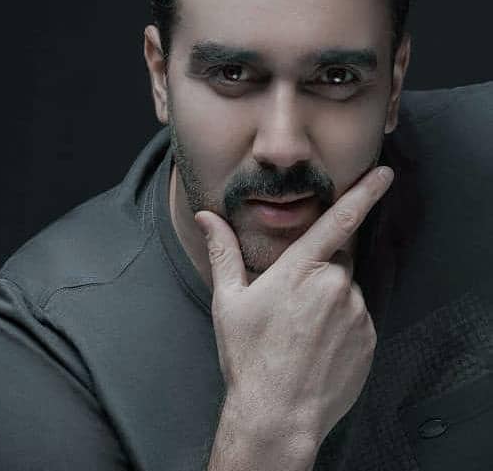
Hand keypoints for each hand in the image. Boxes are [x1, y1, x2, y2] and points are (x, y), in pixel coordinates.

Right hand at [194, 166, 393, 447]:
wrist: (277, 416)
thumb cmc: (248, 356)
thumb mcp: (229, 301)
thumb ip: (223, 252)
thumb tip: (206, 217)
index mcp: (300, 270)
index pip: (339, 221)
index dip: (364, 192)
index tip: (384, 174)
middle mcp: (335, 286)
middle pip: (335, 260)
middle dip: (318, 271)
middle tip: (292, 306)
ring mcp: (356, 314)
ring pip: (345, 290)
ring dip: (329, 299)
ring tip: (302, 332)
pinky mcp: (369, 339)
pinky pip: (357, 317)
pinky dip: (341, 323)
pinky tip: (318, 346)